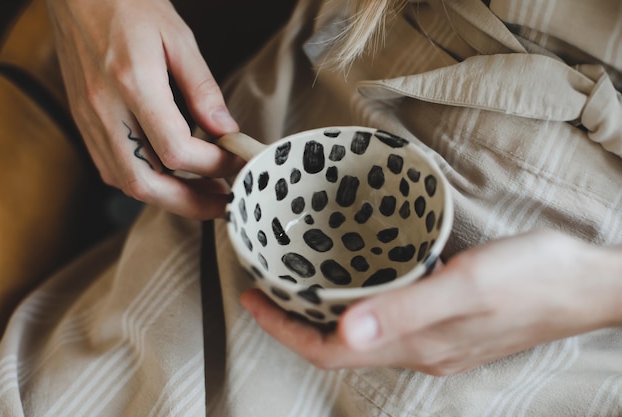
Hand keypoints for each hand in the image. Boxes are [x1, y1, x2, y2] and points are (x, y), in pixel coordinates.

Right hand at [46, 0, 243, 218]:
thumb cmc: (128, 4)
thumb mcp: (179, 38)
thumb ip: (204, 89)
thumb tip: (226, 130)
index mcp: (133, 82)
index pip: (177, 150)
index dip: (213, 166)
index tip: (236, 161)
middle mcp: (105, 108)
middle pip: (145, 183)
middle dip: (190, 203)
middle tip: (222, 203)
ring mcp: (89, 119)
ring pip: (126, 182)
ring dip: (169, 198)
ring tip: (203, 192)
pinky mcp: (83, 121)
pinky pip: (111, 168)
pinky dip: (144, 182)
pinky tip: (169, 176)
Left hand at [240, 229, 621, 374]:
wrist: (587, 285)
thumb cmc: (533, 279)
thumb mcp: (466, 286)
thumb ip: (406, 310)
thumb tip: (343, 332)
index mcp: (416, 344)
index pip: (329, 351)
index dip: (284, 330)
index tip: (251, 300)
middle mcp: (420, 350)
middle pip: (339, 347)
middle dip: (295, 323)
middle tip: (267, 288)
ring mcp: (435, 341)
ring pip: (362, 336)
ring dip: (325, 315)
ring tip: (300, 284)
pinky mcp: (450, 325)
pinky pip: (388, 323)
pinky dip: (359, 307)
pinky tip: (358, 282)